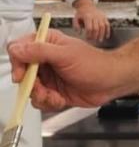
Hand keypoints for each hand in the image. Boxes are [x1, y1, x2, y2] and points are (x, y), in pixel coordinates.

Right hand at [8, 29, 124, 111]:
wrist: (112, 82)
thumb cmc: (96, 64)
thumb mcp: (66, 55)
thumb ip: (40, 51)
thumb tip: (18, 49)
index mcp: (47, 44)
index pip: (19, 50)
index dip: (18, 63)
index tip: (22, 75)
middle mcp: (45, 60)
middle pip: (22, 74)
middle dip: (31, 85)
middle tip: (42, 90)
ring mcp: (49, 77)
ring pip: (30, 90)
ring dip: (41, 96)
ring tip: (54, 96)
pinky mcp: (54, 92)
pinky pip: (41, 101)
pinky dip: (49, 103)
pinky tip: (61, 100)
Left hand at [72, 0, 111, 42]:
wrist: (87, 6)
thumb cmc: (80, 14)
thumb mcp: (75, 18)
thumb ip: (76, 26)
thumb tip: (80, 33)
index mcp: (87, 16)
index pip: (89, 28)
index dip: (88, 34)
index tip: (87, 38)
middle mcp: (95, 16)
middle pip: (96, 28)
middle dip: (94, 36)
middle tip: (92, 40)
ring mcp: (101, 16)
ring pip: (102, 27)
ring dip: (101, 35)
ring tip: (99, 40)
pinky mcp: (104, 17)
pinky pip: (107, 25)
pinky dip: (108, 31)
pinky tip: (106, 37)